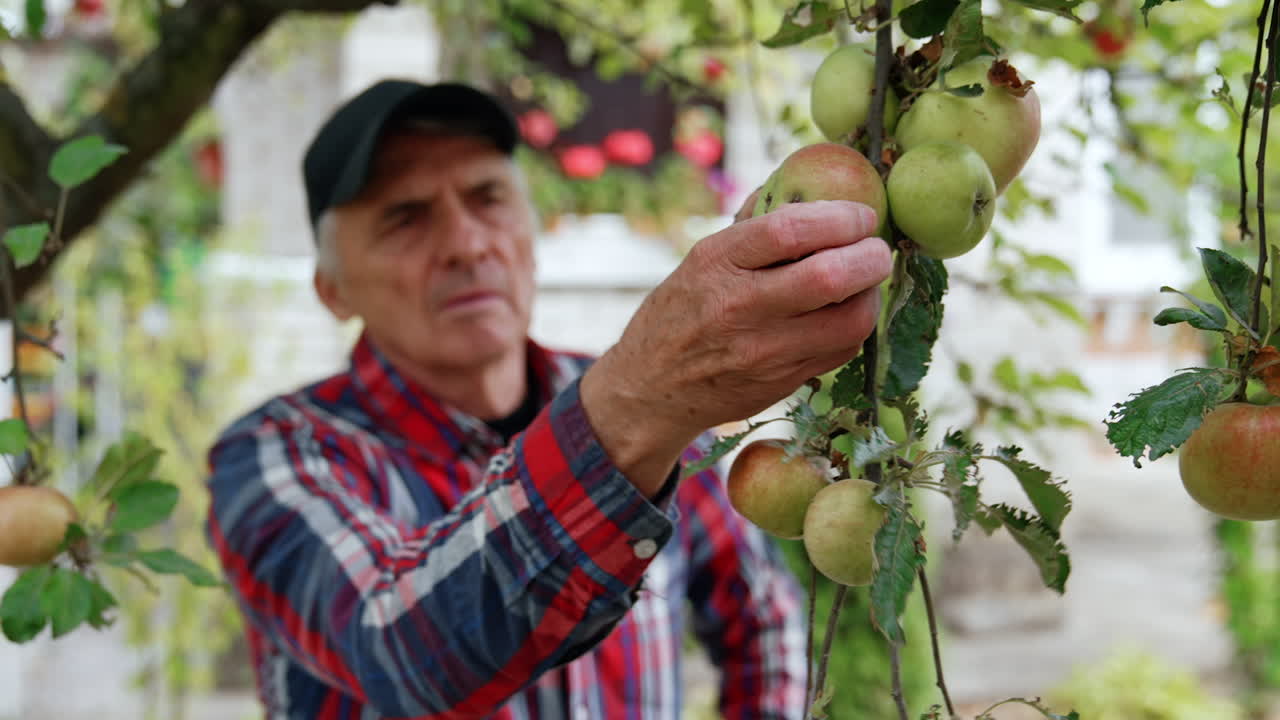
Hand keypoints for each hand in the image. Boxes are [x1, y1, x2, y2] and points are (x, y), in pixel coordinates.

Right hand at [581, 200, 891, 495]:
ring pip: (848, 321)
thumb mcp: (702, 259)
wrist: (652, 387)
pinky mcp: (781, 382)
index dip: (840, 217)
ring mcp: (763, 351)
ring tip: (865, 282)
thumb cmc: (682, 311)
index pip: (790, 229)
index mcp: (718, 262)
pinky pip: (841, 351)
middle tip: (877, 248)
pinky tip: (845, 313)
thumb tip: (808, 184)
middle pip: (829, 276)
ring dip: (870, 296)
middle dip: (870, 256)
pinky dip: (854, 327)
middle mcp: (739, 307)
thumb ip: (753, 226)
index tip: (862, 214)